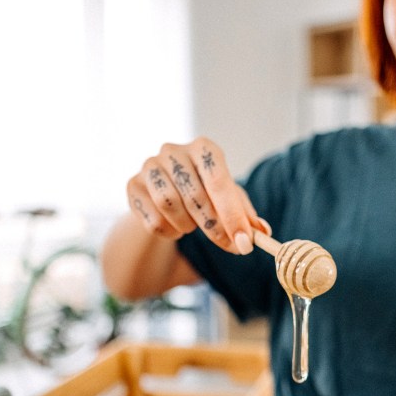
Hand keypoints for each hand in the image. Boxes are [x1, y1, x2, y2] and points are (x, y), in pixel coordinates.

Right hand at [125, 137, 266, 253]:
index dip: (232, 214)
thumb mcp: (230, 202)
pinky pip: (153, 220)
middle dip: (215, 228)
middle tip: (230, 246)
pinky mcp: (132, 185)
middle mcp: (174, 150)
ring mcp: (149, 166)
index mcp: (204, 148)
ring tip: (193, 225)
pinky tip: (175, 226)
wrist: (165, 195)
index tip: (245, 242)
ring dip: (188, 226)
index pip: (219, 182)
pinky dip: (169, 232)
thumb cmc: (205, 194)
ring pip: (171, 207)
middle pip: (196, 197)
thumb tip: (262, 233)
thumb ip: (246, 216)